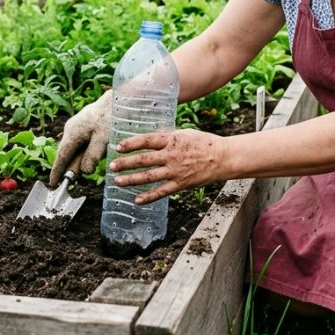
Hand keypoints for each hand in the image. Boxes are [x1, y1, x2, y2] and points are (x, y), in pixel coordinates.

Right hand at [49, 91, 111, 187]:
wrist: (117, 97)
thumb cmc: (111, 117)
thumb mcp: (103, 140)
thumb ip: (92, 156)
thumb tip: (84, 172)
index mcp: (73, 133)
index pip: (62, 156)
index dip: (57, 171)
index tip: (53, 183)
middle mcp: (71, 129)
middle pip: (67, 153)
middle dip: (68, 167)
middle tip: (69, 180)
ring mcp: (77, 125)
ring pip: (74, 148)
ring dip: (77, 159)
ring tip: (79, 171)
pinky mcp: (85, 124)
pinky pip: (80, 142)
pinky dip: (83, 152)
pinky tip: (90, 157)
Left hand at [108, 128, 227, 204]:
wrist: (223, 158)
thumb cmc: (204, 143)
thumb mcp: (184, 133)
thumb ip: (167, 136)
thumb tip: (150, 137)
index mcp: (172, 140)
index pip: (146, 141)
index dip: (131, 144)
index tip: (118, 147)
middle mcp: (172, 156)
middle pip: (144, 160)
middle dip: (125, 163)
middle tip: (112, 166)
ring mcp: (176, 171)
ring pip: (149, 177)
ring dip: (131, 180)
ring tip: (117, 182)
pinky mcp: (181, 184)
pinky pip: (162, 192)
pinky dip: (148, 197)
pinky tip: (137, 201)